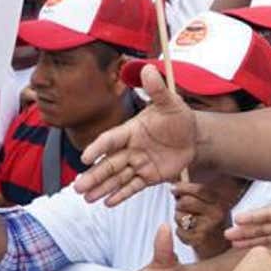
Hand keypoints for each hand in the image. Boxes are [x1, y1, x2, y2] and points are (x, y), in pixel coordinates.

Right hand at [75, 66, 197, 206]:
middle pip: (108, 163)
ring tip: (86, 198)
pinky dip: (121, 195)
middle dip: (93, 175)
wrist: (194, 137)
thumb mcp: (170, 103)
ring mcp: (138, 164)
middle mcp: (130, 148)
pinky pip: (133, 186)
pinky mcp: (149, 177)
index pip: (111, 140)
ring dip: (102, 188)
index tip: (85, 157)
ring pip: (117, 177)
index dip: (98, 148)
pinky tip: (107, 203)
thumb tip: (149, 68)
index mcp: (130, 130)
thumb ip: (157, 90)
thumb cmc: (179, 118)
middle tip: (76, 187)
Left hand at [173, 180, 238, 258]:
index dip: (182, 187)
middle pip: (186, 202)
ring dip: (178, 219)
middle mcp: (216, 213)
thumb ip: (192, 194)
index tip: (174, 189)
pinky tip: (188, 233)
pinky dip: (180, 232)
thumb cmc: (208, 222)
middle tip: (180, 208)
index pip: (198, 189)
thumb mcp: (207, 204)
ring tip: (187, 222)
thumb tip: (174, 187)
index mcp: (218, 201)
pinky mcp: (200, 240)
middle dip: (178, 205)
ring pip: (180, 217)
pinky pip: (179, 231)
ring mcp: (209, 227)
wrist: (219, 247)